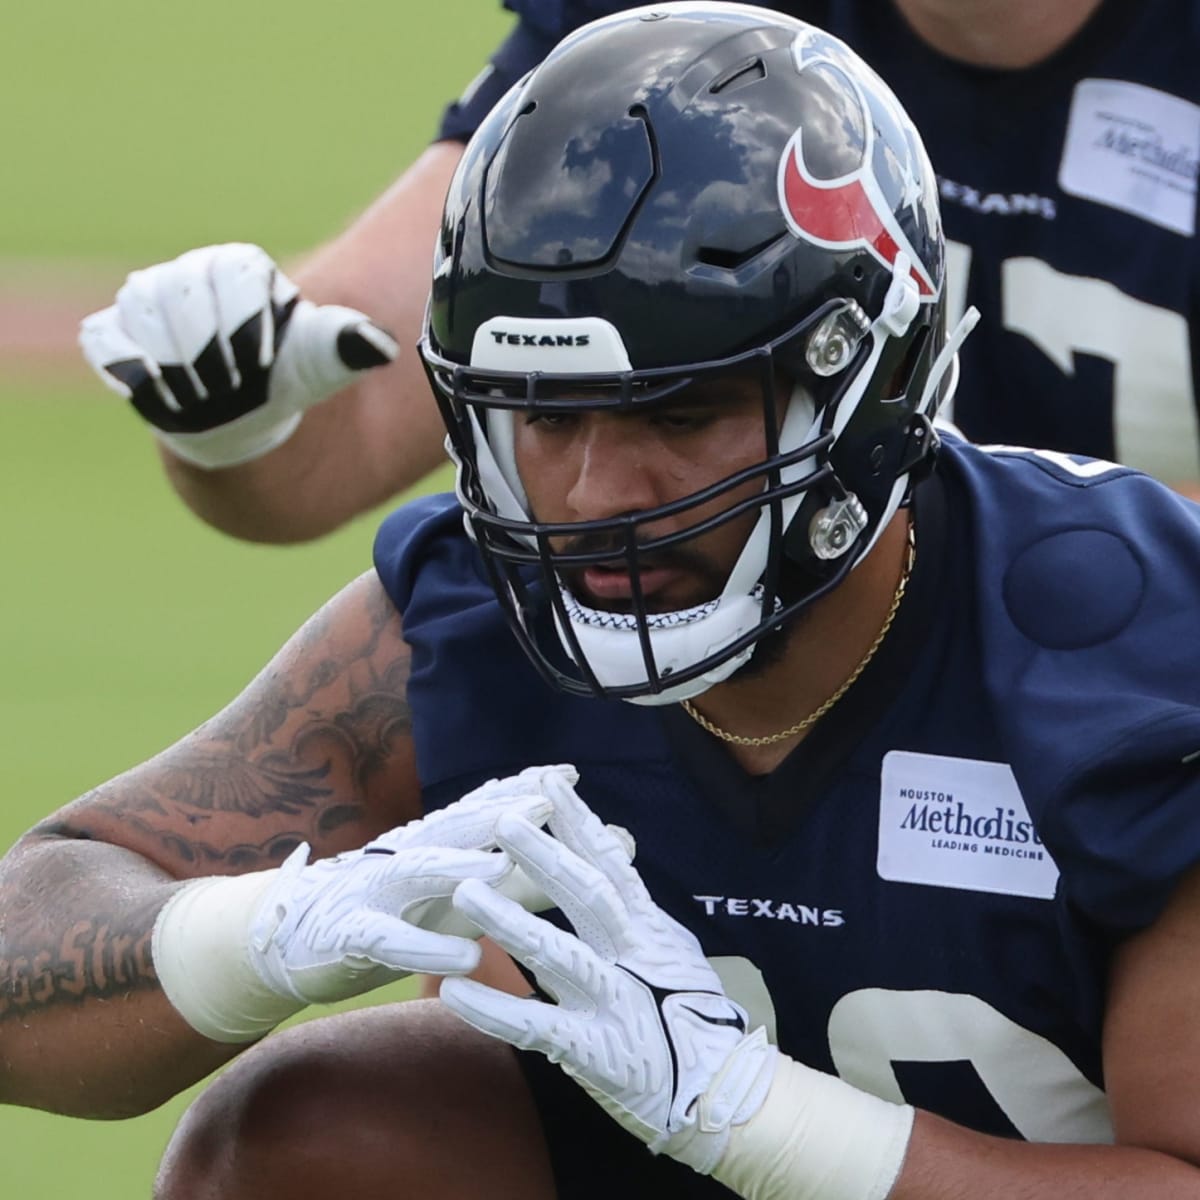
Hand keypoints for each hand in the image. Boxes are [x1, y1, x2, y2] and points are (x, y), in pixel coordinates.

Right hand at [78, 243, 397, 468]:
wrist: (245, 413)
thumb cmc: (285, 377)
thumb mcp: (321, 364)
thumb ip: (348, 346)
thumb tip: (380, 347)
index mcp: (240, 268)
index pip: (234, 272)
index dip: (247, 321)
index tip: (262, 366)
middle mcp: (189, 273)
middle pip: (182, 289)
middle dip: (208, 348)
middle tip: (234, 389)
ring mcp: (146, 299)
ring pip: (142, 308)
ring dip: (171, 361)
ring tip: (203, 399)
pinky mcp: (115, 331)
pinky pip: (106, 337)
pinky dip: (129, 366)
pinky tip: (163, 397)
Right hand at [152, 764, 571, 1042]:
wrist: (283, 938)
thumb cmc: (389, 913)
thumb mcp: (454, 895)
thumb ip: (515, 881)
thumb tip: (583, 860)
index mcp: (432, 845)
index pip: (480, 811)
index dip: (521, 791)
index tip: (569, 775)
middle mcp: (406, 857)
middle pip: (457, 827)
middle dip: (502, 811)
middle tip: (548, 801)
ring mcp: (374, 891)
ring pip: (419, 873)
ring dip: (458, 867)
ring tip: (500, 868)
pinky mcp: (348, 935)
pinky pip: (387, 939)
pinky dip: (424, 946)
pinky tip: (463, 956)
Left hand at [440, 773, 775, 1174]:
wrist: (726, 1090)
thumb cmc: (694, 1016)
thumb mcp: (671, 949)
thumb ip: (636, 908)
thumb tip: (614, 855)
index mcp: (647, 929)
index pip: (611, 863)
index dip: (579, 821)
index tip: (548, 781)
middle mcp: (633, 957)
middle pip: (587, 895)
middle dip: (545, 854)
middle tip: (504, 820)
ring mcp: (615, 1002)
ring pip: (559, 955)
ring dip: (511, 921)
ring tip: (467, 892)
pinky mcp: (595, 1051)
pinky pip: (537, 1028)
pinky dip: (494, 1010)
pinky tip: (453, 993)